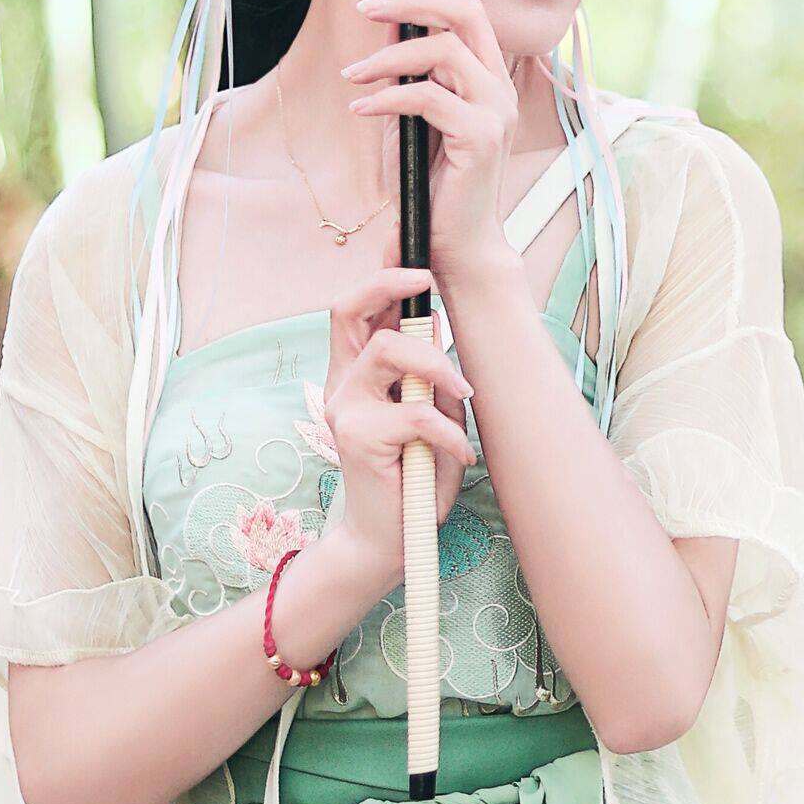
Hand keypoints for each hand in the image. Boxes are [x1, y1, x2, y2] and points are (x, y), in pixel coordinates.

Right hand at [316, 237, 477, 597]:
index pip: (354, 309)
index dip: (381, 276)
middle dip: (393, 287)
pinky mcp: (358, 439)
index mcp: (355, 374)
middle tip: (433, 293)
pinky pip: (413, 414)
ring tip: (461, 394)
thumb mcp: (432, 416)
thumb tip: (439, 323)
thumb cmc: (412, 478)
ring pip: (388, 352)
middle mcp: (342, 385)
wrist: (388, 541)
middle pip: (348, 310)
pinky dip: (447, 431)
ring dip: (436, 365)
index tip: (419, 262)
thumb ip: (430, 377)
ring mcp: (345, 410)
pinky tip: (459, 453)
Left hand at [340, 0, 523, 302]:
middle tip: (365, 4)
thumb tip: (384, 27)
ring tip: (353, 74)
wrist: (456, 241)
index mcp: (483, 70)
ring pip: (445, 50)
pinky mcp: (481, 137)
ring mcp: (493, 108)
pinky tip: (364, 109)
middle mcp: (496, 81)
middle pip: (463, 10)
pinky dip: (390, 98)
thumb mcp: (412, 115)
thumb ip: (407, 70)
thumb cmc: (433, 179)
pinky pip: (430, 98)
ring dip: (389, 56)